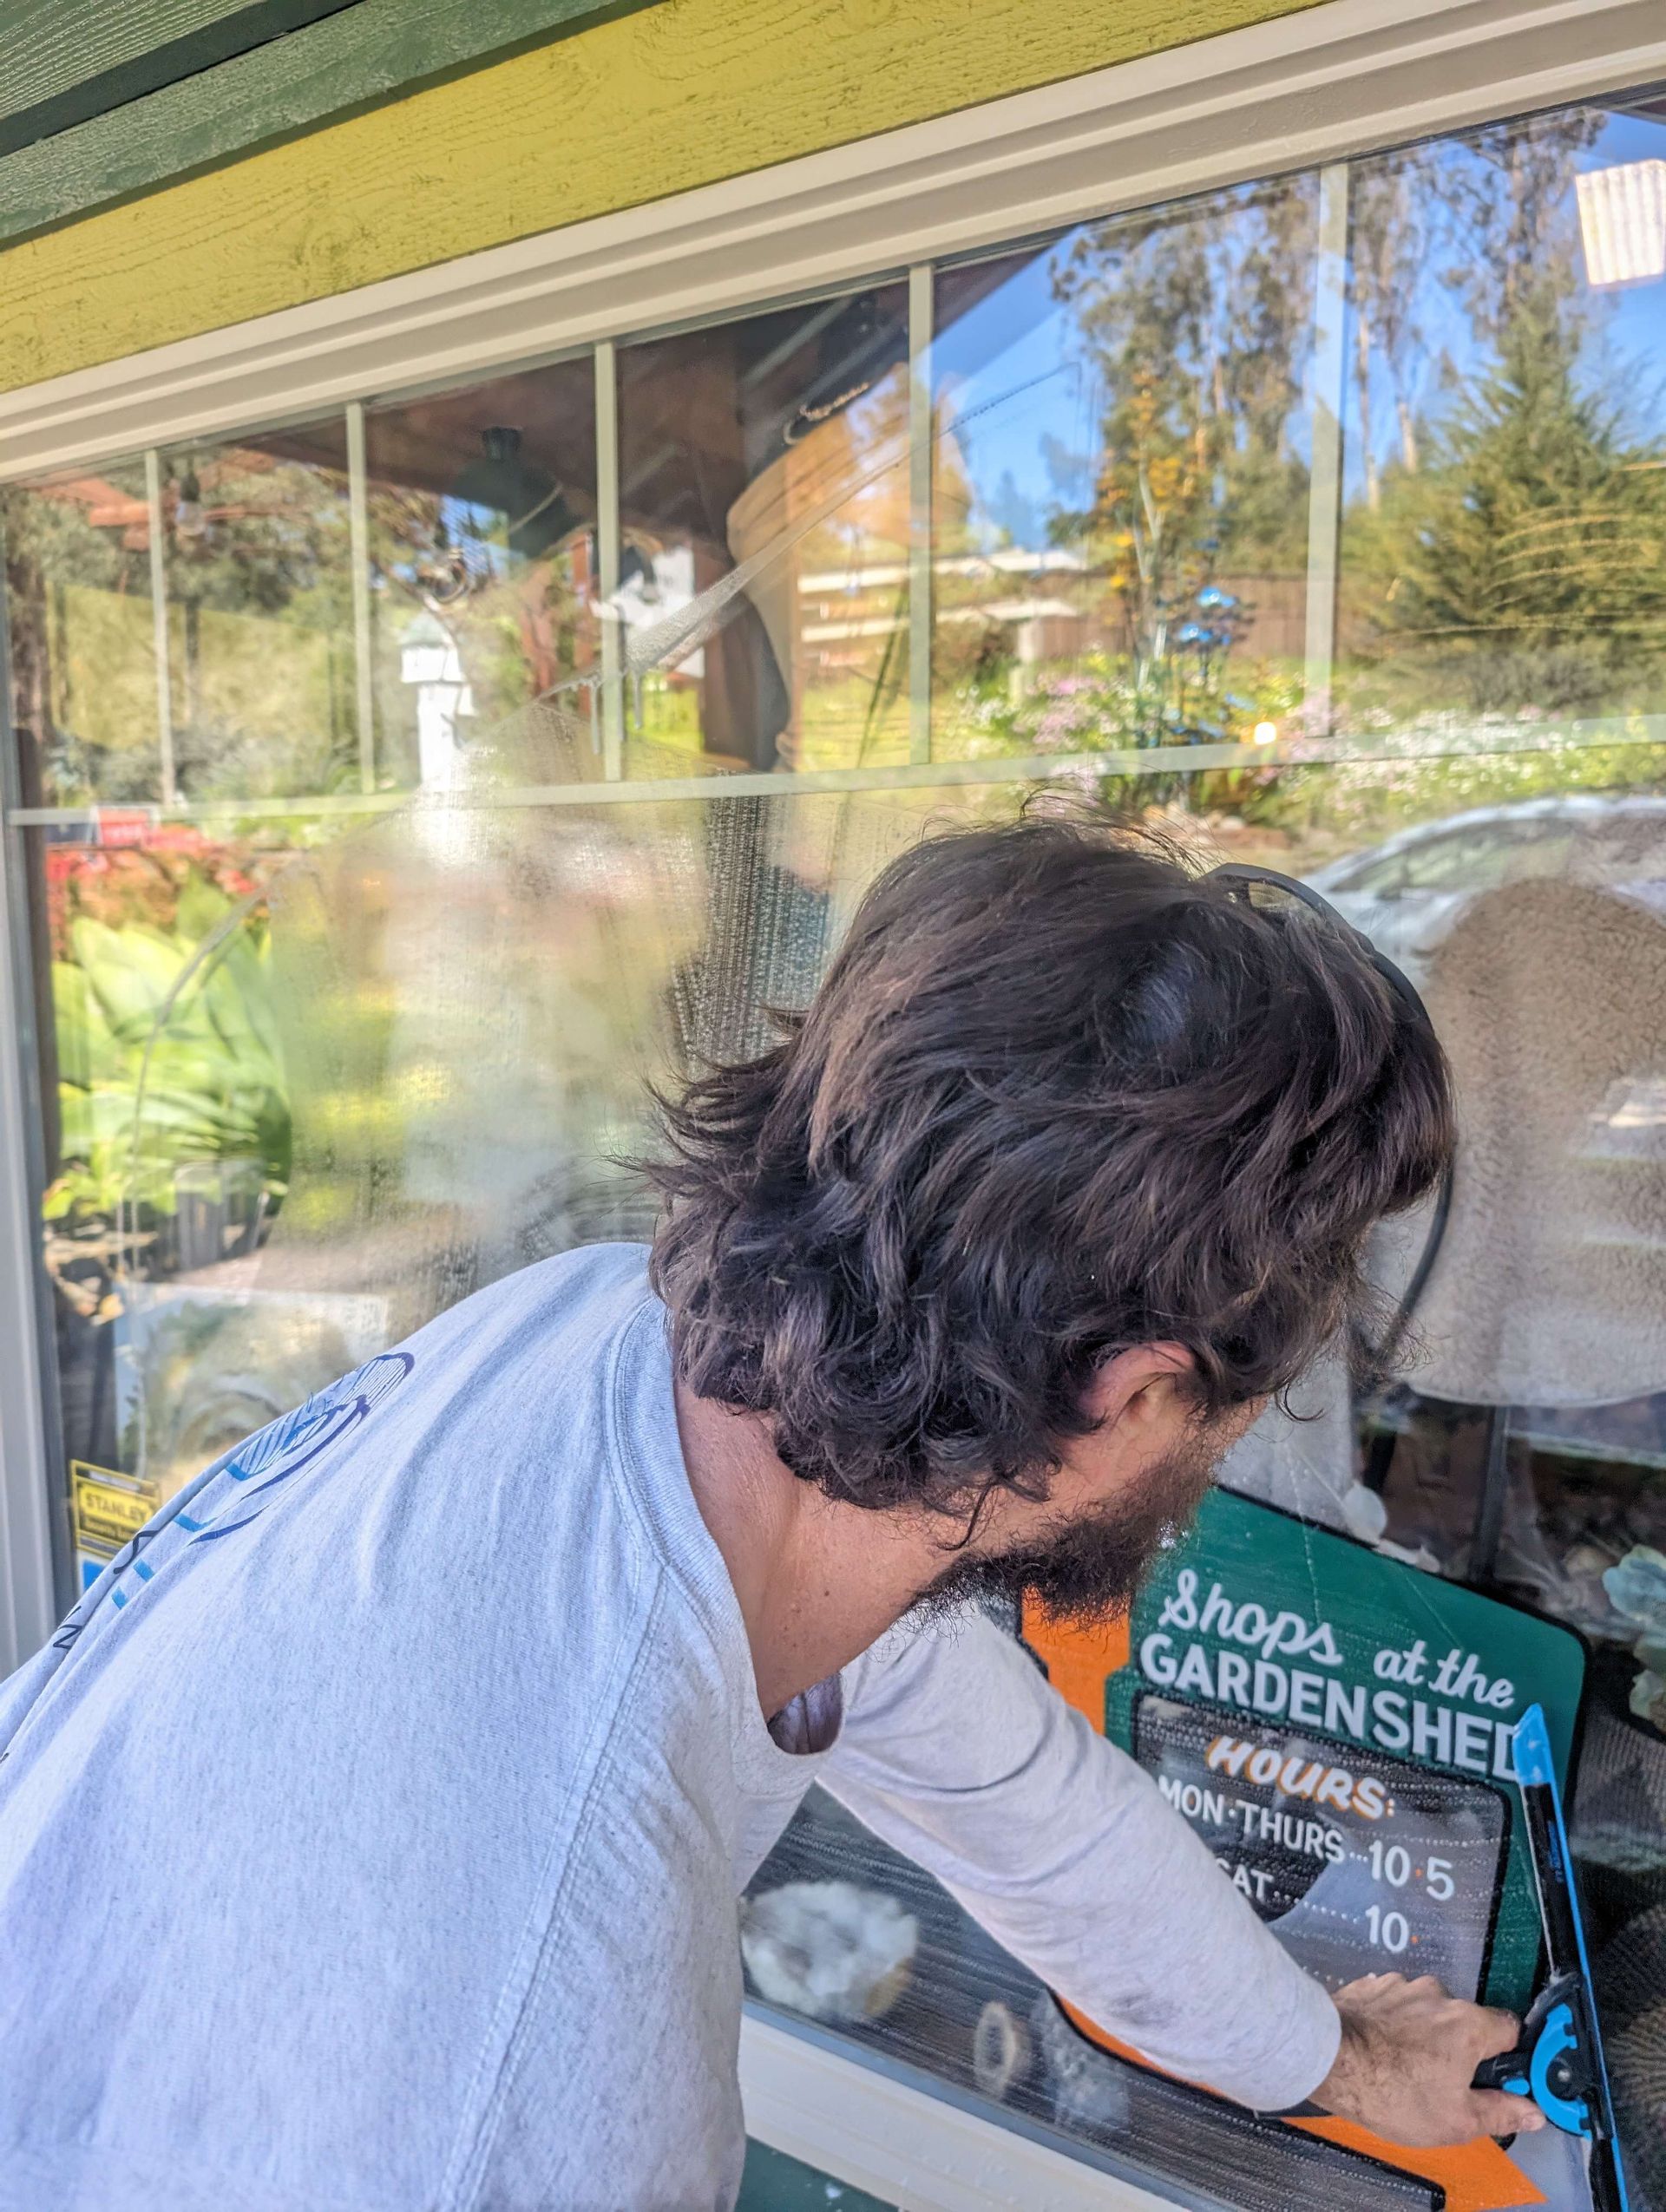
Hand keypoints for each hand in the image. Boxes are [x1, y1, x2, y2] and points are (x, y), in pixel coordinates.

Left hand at [1311, 1973, 1545, 2146]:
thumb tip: (1534, 2111)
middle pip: (1465, 2021)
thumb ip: (1500, 2112)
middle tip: (1444, 2082)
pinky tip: (1379, 2047)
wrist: (1327, 2058)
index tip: (1497, 2078)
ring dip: (1424, 2034)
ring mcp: (1401, 1985)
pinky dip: (1394, 2023)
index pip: (1509, 2028)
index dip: (1508, 2055)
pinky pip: (1395, 2005)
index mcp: (1468, 2024)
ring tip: (1403, 2066)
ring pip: (1427, 2011)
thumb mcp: (1457, 2120)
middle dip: (1460, 2049)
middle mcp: (1438, 1994)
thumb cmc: (1396, 2094)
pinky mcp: (1370, 1985)